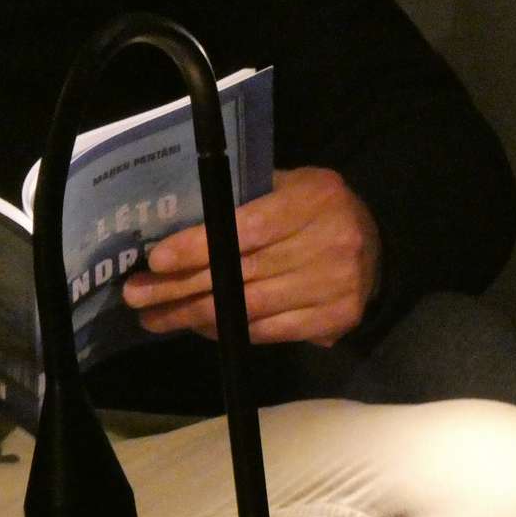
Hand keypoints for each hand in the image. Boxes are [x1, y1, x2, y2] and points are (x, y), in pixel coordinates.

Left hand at [121, 166, 380, 346]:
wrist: (377, 246)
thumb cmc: (315, 211)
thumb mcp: (288, 185)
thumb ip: (244, 199)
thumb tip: (176, 229)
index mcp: (315, 197)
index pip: (245, 227)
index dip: (198, 246)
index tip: (156, 261)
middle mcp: (331, 241)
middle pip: (242, 272)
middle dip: (181, 287)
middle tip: (138, 295)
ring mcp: (337, 285)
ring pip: (251, 307)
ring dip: (196, 315)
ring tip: (157, 317)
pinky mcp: (337, 318)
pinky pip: (270, 331)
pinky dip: (230, 330)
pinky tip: (199, 326)